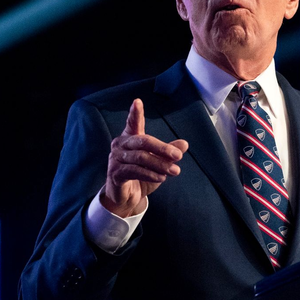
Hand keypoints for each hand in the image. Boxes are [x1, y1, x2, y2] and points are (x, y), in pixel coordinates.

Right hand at [102, 98, 188, 217]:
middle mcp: (120, 145)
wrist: (126, 198)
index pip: (133, 123)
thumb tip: (184, 144)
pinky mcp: (115, 173)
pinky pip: (134, 171)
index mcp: (130, 138)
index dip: (135, 113)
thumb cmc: (141, 175)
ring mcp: (116, 159)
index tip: (137, 101)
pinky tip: (161, 178)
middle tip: (178, 156)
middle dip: (162, 148)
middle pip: (142, 141)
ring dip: (160, 165)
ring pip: (141, 158)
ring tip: (175, 171)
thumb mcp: (158, 163)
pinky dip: (150, 174)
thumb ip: (168, 153)